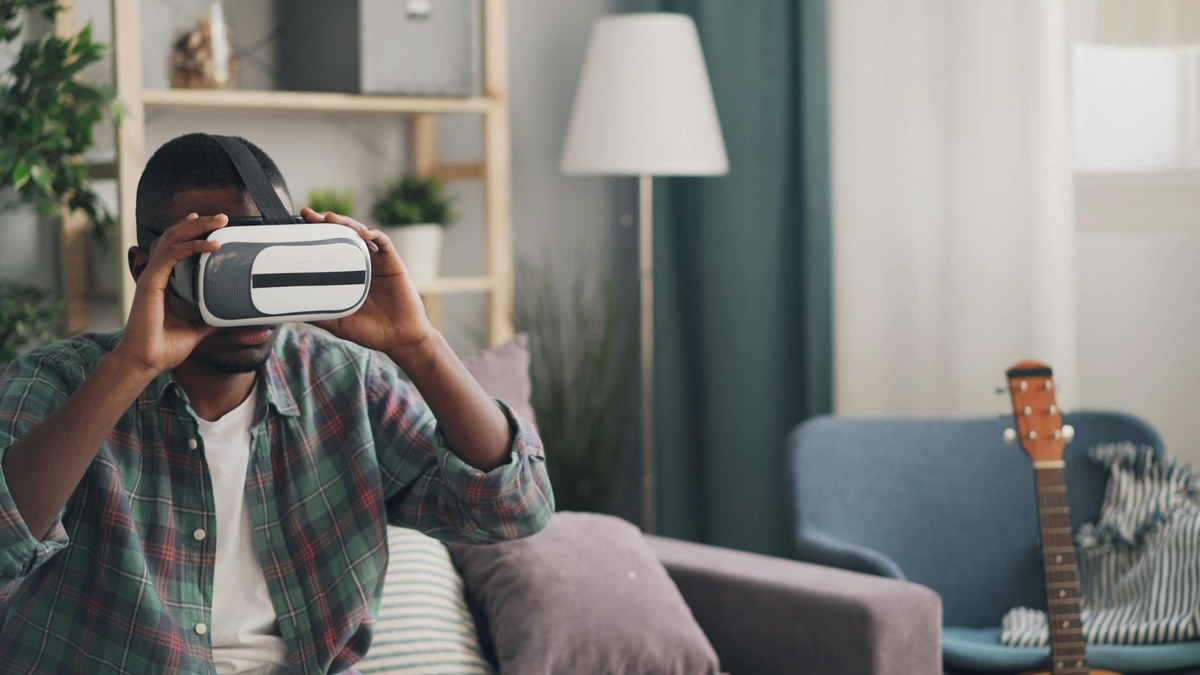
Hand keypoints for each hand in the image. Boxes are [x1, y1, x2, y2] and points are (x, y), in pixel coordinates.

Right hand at [114, 213, 225, 375]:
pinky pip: (173, 256)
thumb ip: (209, 318)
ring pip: (173, 239)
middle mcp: (155, 275)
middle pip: (174, 237)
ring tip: (220, 221)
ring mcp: (152, 277)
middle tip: (221, 217)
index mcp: (162, 283)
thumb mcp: (195, 329)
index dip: (189, 232)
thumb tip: (228, 315)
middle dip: (197, 223)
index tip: (208, 225)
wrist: (146, 361)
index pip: (174, 248)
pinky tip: (212, 244)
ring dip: (197, 227)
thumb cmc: (163, 348)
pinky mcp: (151, 282)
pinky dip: (193, 246)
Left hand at [300, 208, 435, 354]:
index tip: (299, 225)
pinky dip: (373, 234)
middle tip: (310, 216)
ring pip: (361, 233)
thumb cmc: (371, 332)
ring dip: (347, 223)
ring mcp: (378, 262)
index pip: (330, 247)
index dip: (316, 234)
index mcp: (347, 274)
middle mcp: (362, 263)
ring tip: (332, 219)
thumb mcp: (337, 323)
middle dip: (327, 222)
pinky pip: (384, 242)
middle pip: (343, 234)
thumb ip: (318, 313)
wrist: (400, 339)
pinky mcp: (393, 263)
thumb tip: (290, 309)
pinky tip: (363, 233)